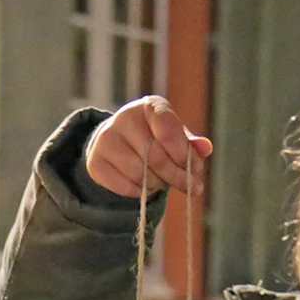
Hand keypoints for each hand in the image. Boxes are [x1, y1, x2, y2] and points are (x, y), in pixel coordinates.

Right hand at [84, 95, 210, 197]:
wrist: (119, 141)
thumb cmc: (154, 137)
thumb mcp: (175, 134)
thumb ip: (190, 142)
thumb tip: (205, 148)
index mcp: (149, 106)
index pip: (168, 132)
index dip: (183, 155)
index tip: (196, 170)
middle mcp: (124, 118)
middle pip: (155, 156)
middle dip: (176, 176)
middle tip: (189, 186)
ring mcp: (106, 139)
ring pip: (139, 174)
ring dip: (157, 184)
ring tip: (163, 182)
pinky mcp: (95, 161)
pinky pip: (123, 187)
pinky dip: (138, 192)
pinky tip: (144, 186)